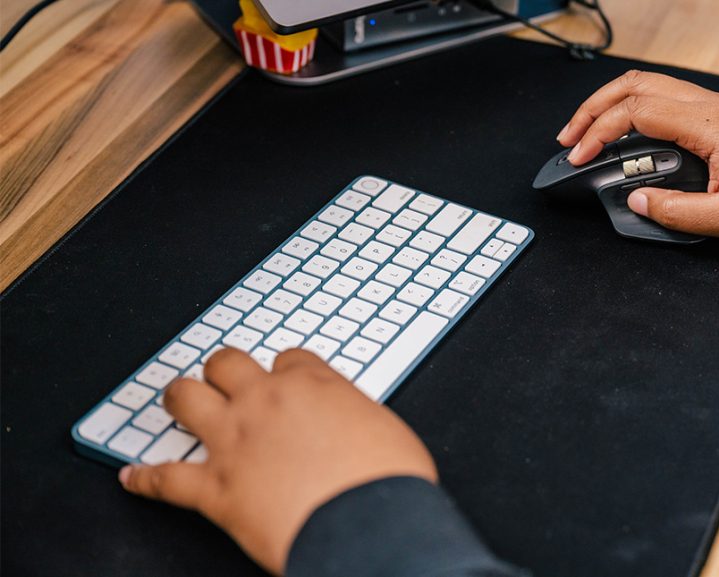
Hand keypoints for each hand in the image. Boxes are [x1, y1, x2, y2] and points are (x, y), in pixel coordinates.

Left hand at [119, 348, 436, 575]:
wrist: (371, 526)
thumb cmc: (387, 483)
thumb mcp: (386, 430)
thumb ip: (357, 418)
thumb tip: (354, 427)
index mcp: (314, 384)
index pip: (288, 358)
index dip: (283, 370)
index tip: (285, 381)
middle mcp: (267, 403)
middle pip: (227, 363)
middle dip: (223, 370)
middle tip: (225, 379)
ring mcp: (235, 443)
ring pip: (186, 400)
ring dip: (180, 399)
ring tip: (177, 402)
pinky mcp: (216, 490)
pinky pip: (165, 479)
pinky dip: (145, 479)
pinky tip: (132, 477)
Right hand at [557, 71, 718, 253]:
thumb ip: (676, 211)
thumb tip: (637, 199)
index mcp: (713, 125)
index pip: (637, 112)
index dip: (599, 132)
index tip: (580, 157)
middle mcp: (716, 107)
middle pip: (640, 84)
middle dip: (596, 106)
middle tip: (570, 136)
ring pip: (656, 87)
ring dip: (618, 106)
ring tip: (592, 133)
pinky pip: (675, 102)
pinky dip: (642, 112)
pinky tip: (633, 136)